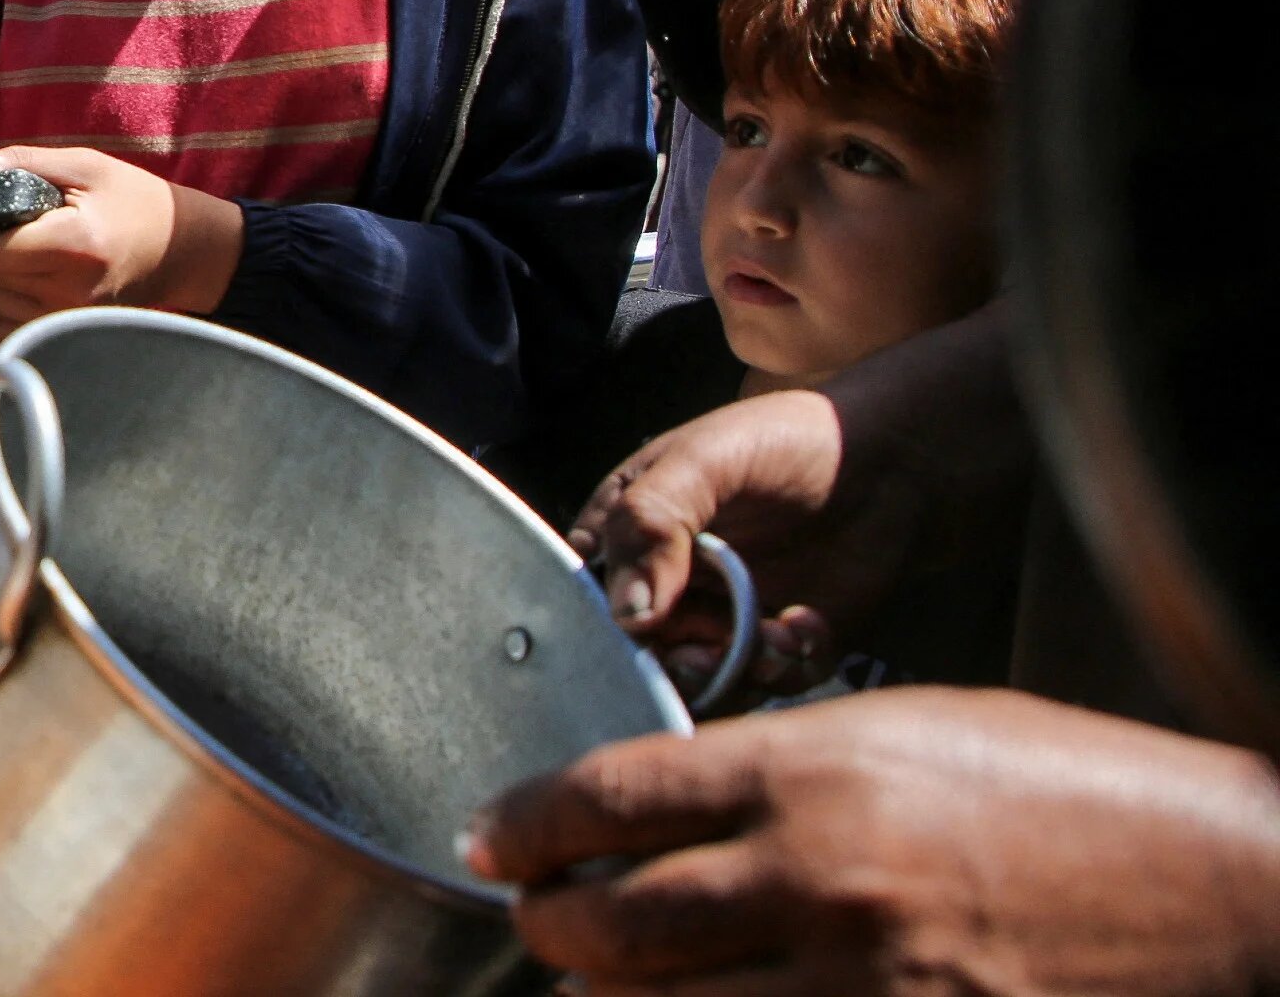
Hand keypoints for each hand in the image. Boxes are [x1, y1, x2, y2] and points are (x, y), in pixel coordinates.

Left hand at [0, 147, 243, 340]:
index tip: (3, 216)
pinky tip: (30, 286)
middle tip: (16, 234)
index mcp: (74, 242)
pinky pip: (7, 330)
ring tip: (26, 260)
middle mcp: (70, 289)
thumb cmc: (134, 201)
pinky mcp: (70, 332)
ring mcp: (70, 317)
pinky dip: (6, 308)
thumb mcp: (86, 167)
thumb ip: (24, 162)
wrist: (182, 251)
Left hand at [466, 687, 1279, 995]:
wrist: (1215, 887)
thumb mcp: (908, 730)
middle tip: (539, 908)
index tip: (492, 834)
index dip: (525, 820)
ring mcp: (857, 984)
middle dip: (547, 921)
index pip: (609, 794)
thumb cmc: (1065, 789)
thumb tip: (662, 809)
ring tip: (605, 971)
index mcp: (814, 771)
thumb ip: (776, 772)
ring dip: (610, 995)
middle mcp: (816, 878)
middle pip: (608, 921)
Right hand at [569, 305, 1029, 691]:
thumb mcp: (704, 459)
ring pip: (695, 681)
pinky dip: (782, 665)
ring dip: (730, 669)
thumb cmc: (788, 441)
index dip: (598, 624)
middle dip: (668, 660)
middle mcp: (665, 586)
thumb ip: (653, 521)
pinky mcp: (774, 650)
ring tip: (773, 634)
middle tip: (706, 647)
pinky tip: (807, 626)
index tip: (635, 629)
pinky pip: (761, 685)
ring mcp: (718, 622)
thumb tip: (627, 615)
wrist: (896, 461)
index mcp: (628, 535)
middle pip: (634, 653)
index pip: (584, 596)